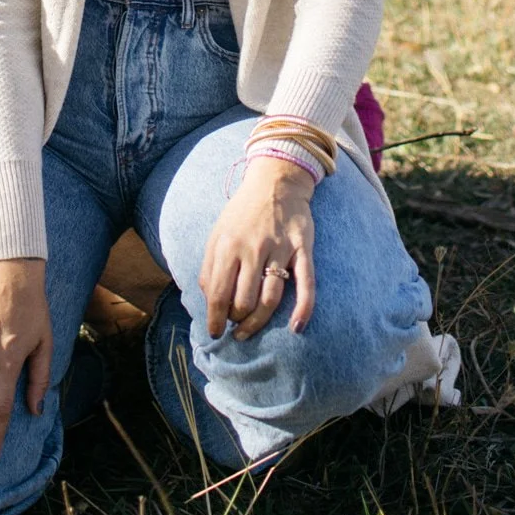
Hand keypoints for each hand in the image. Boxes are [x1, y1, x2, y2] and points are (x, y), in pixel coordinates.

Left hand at [199, 155, 315, 340]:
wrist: (275, 182)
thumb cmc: (242, 213)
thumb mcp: (217, 233)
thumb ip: (209, 265)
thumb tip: (208, 300)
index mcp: (228, 246)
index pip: (218, 294)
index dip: (215, 319)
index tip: (215, 332)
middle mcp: (253, 248)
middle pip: (244, 301)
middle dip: (237, 320)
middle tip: (235, 324)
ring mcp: (279, 248)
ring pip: (270, 298)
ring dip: (259, 322)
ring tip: (250, 331)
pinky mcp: (302, 248)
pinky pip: (305, 283)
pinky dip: (303, 308)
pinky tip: (296, 327)